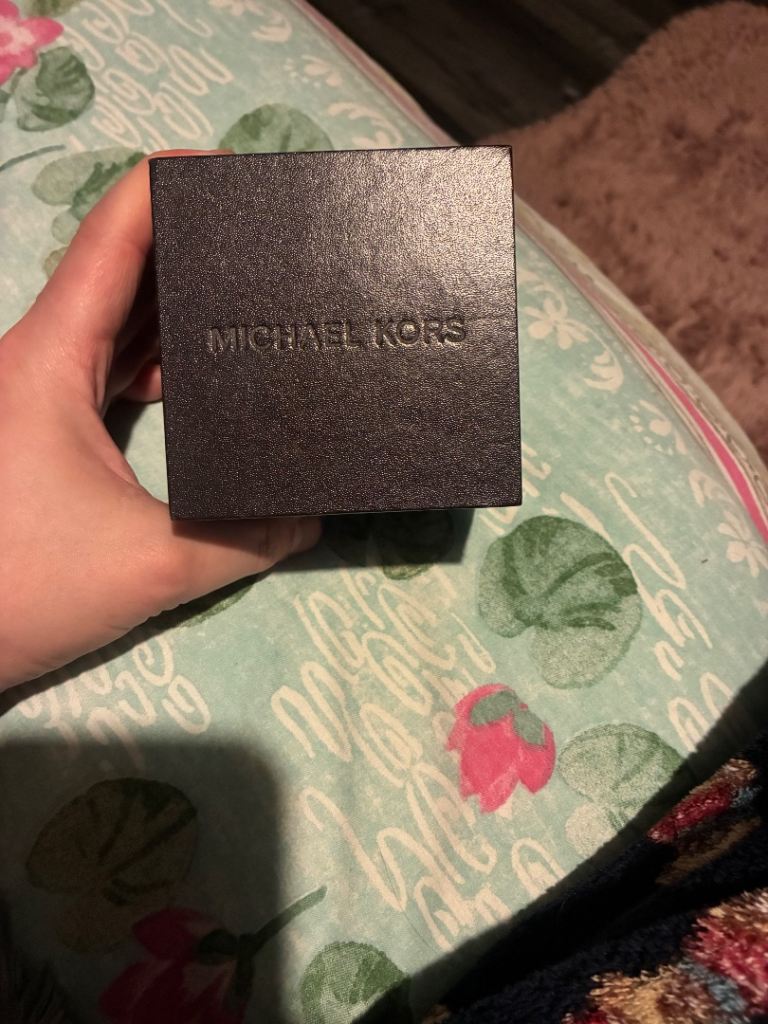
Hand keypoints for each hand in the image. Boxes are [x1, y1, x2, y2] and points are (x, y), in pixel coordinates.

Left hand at [0, 150, 320, 689]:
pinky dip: (153, 358)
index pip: (113, 231)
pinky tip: (197, 377)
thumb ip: (245, 540)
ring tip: (249, 299)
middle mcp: (39, 356)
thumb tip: (313, 516)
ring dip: (174, 302)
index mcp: (51, 356)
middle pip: (120, 265)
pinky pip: (104, 365)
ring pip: (112, 317)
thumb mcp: (151, 565)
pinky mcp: (40, 425)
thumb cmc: (19, 589)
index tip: (238, 171)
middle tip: (270, 244)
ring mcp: (35, 390)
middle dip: (192, 242)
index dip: (172, 180)